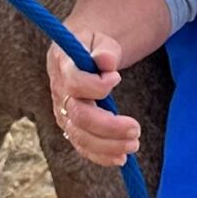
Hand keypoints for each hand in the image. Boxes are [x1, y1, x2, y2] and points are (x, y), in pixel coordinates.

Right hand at [47, 31, 140, 167]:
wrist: (78, 54)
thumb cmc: (92, 45)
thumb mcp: (100, 39)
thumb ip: (104, 50)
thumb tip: (107, 61)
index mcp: (64, 66)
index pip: (74, 82)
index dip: (96, 85)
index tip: (117, 77)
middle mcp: (60, 92)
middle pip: (79, 116)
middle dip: (108, 126)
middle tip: (136, 129)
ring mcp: (63, 112)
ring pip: (80, 136)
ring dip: (108, 145)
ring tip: (134, 144)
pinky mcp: (71, 125)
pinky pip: (82, 146)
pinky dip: (101, 156)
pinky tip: (121, 158)